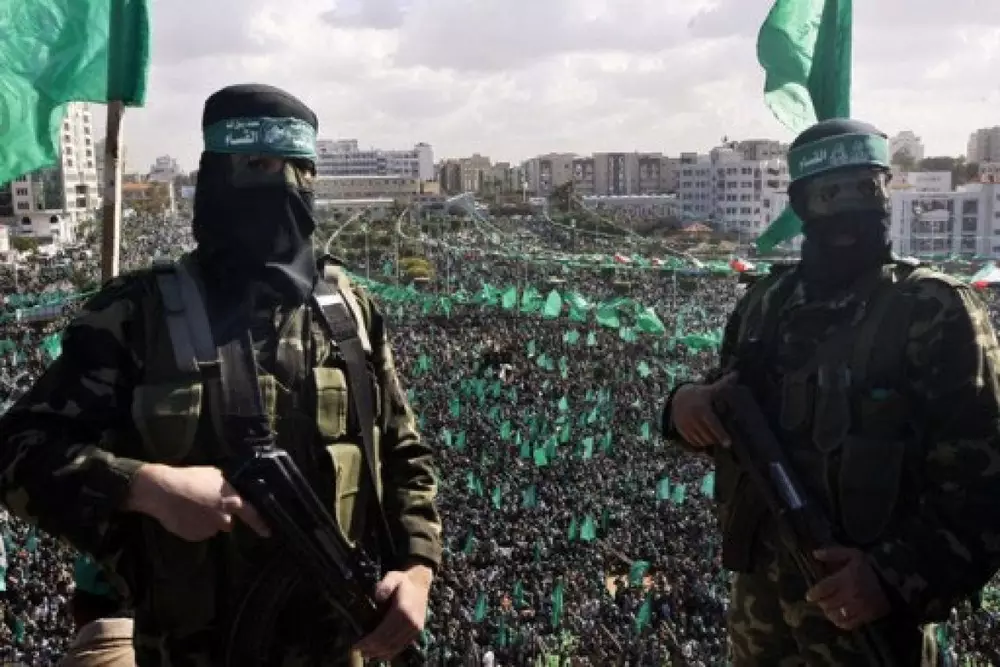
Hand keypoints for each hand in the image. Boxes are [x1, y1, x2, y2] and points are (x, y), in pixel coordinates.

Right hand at [126, 464, 269, 540]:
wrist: (163, 490)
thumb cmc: (190, 479)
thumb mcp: (214, 475)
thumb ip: (228, 487)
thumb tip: (233, 491)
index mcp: (232, 500)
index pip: (252, 514)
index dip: (260, 524)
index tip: (268, 532)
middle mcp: (224, 518)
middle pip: (228, 523)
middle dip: (220, 517)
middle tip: (206, 506)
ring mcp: (209, 529)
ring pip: (212, 528)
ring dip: (206, 522)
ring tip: (191, 508)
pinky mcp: (195, 536)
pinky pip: (198, 533)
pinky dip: (193, 527)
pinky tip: (184, 515)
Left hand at [355, 564, 432, 659]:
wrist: (421, 582)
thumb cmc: (403, 581)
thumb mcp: (393, 577)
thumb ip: (385, 585)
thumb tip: (378, 596)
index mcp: (403, 611)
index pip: (383, 633)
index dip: (368, 642)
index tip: (356, 645)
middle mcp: (411, 623)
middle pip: (388, 643)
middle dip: (372, 649)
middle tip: (358, 651)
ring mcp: (415, 628)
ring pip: (395, 647)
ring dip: (380, 653)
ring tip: (366, 654)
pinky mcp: (417, 631)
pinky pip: (403, 646)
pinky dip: (391, 653)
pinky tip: (381, 654)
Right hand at [670, 373, 736, 447]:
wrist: (678, 397)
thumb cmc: (699, 394)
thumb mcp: (711, 389)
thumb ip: (724, 384)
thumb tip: (736, 373)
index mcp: (702, 409)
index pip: (713, 425)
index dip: (721, 435)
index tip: (729, 443)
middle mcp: (693, 418)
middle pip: (708, 436)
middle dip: (716, 439)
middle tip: (722, 439)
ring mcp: (686, 425)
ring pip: (701, 440)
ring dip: (708, 442)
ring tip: (714, 438)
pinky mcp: (681, 430)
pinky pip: (692, 442)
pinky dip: (699, 443)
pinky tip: (704, 439)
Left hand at [805, 546, 890, 629]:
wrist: (893, 582)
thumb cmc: (869, 567)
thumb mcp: (852, 554)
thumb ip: (832, 553)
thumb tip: (814, 554)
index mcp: (845, 579)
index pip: (823, 590)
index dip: (813, 594)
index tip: (809, 596)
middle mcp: (849, 595)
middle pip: (827, 604)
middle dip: (821, 603)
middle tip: (821, 600)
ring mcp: (858, 608)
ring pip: (835, 615)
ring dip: (829, 612)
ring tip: (828, 608)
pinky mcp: (865, 617)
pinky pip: (848, 624)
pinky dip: (839, 622)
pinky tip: (838, 616)